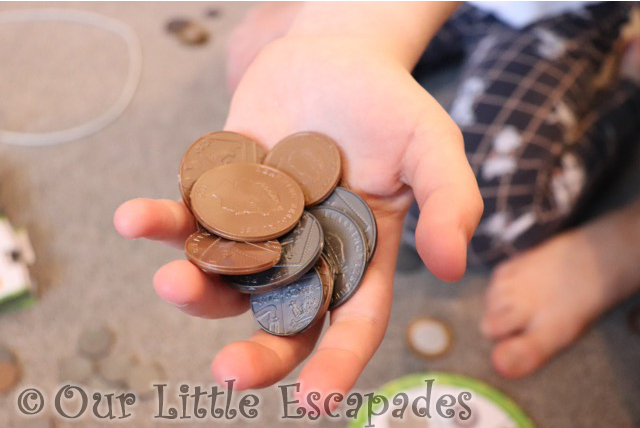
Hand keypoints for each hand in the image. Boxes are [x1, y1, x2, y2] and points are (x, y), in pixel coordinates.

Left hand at [114, 35, 481, 406]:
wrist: (331, 54)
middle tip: (229, 373)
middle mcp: (305, 253)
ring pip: (224, 276)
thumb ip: (450, 201)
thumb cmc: (388, 103)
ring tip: (172, 279)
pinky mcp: (219, 192)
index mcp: (359, 256)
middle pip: (281, 319)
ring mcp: (259, 226)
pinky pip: (188, 217)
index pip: (353, 322)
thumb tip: (452, 265)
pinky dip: (161, 221)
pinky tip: (136, 218)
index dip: (338, 363)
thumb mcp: (432, 145)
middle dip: (257, 352)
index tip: (317, 399)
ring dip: (195, 286)